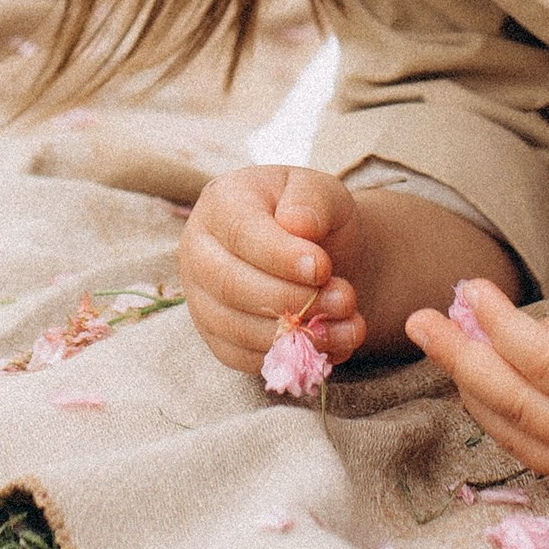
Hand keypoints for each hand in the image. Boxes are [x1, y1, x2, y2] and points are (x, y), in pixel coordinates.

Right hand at [179, 165, 366, 373]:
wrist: (315, 252)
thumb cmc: (312, 214)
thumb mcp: (321, 191)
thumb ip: (311, 199)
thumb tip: (298, 224)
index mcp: (221, 201)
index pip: (241, 234)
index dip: (281, 256)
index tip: (323, 268)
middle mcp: (199, 251)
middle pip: (232, 285)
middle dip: (293, 300)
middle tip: (345, 300)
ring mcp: (201, 297)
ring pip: (237, 328)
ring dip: (296, 334)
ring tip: (349, 326)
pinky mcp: (214, 336)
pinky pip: (243, 357)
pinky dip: (290, 356)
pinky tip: (332, 344)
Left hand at [405, 281, 548, 495]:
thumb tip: (497, 335)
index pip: (539, 361)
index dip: (494, 325)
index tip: (466, 289)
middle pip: (515, 404)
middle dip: (459, 360)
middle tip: (418, 322)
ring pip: (515, 435)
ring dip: (471, 390)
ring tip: (443, 344)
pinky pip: (535, 452)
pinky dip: (501, 417)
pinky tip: (479, 380)